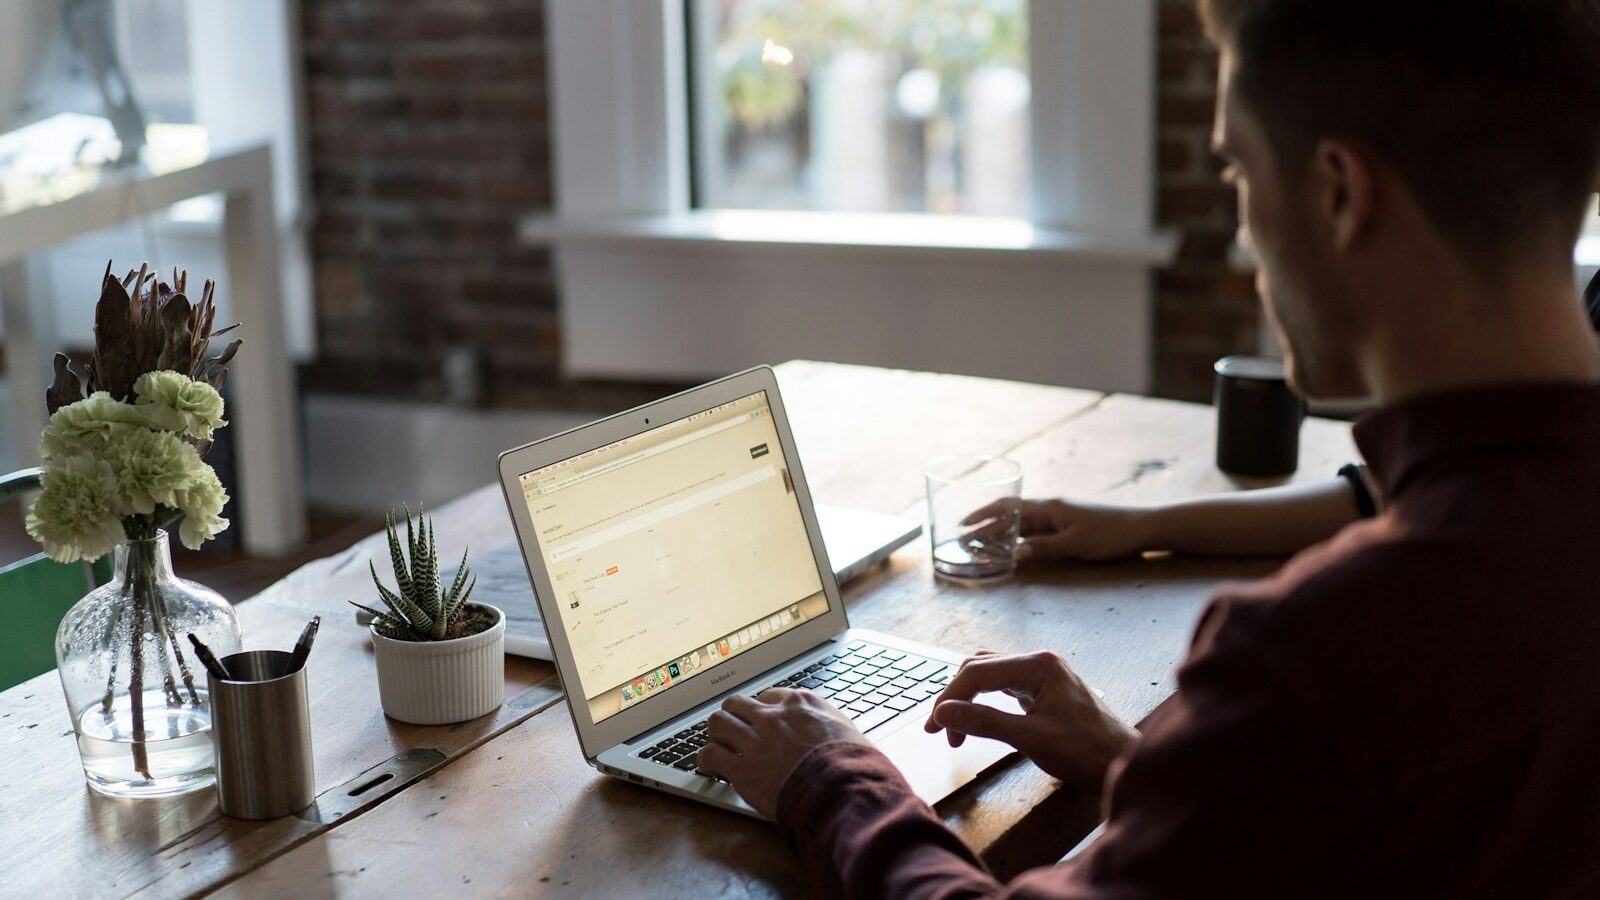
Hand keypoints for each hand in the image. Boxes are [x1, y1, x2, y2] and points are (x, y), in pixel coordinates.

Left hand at [698, 688, 870, 819]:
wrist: (843, 790)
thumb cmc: (854, 765)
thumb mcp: (848, 732)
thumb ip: (830, 726)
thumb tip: (833, 733)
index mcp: (801, 704)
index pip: (770, 696)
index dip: (764, 709)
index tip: (763, 720)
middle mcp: (774, 717)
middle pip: (737, 704)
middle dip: (734, 716)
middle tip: (735, 730)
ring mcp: (755, 742)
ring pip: (717, 723)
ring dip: (717, 734)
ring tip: (718, 744)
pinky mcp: (742, 769)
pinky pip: (710, 755)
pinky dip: (707, 760)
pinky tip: (710, 766)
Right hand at [925, 650, 1135, 791]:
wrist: (1123, 763)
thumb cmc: (1086, 751)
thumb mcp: (1030, 738)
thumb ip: (984, 722)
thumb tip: (944, 713)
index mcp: (1038, 665)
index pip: (977, 672)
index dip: (950, 698)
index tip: (934, 727)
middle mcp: (1039, 662)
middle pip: (980, 668)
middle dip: (956, 697)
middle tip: (940, 730)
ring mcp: (1043, 674)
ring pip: (990, 675)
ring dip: (968, 698)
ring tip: (955, 728)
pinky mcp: (1044, 689)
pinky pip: (1004, 685)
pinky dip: (985, 701)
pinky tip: (978, 718)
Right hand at [963, 498, 1152, 561]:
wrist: (1140, 528)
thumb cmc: (1109, 534)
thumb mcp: (1075, 543)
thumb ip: (1044, 547)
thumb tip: (1014, 553)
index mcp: (1049, 508)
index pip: (1008, 508)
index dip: (983, 515)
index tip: (963, 524)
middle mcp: (1050, 509)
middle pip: (1010, 515)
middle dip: (985, 525)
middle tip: (964, 538)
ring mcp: (1058, 518)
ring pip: (1021, 524)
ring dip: (1000, 532)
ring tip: (980, 544)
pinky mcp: (1067, 527)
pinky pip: (1035, 532)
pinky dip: (1019, 539)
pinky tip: (1012, 548)